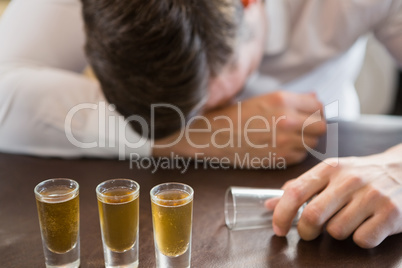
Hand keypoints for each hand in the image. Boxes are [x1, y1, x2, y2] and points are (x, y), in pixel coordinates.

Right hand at [153, 91, 325, 166]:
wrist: (215, 136)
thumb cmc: (237, 115)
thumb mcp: (264, 99)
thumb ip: (293, 99)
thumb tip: (315, 97)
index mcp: (283, 100)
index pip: (318, 106)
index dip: (316, 111)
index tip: (309, 115)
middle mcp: (287, 120)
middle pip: (321, 126)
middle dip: (314, 127)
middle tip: (302, 128)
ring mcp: (284, 141)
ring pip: (312, 143)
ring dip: (304, 141)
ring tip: (288, 137)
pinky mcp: (279, 158)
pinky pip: (300, 156)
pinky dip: (295, 153)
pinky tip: (280, 147)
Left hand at [270, 144, 401, 247]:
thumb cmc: (359, 174)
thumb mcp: (329, 173)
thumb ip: (299, 187)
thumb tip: (269, 204)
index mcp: (329, 168)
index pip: (295, 192)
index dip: (281, 214)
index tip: (278, 229)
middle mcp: (349, 180)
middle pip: (313, 216)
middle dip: (305, 231)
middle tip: (308, 233)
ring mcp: (372, 196)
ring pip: (336, 231)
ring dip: (336, 233)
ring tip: (346, 220)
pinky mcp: (391, 214)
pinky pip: (362, 240)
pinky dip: (359, 239)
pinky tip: (365, 225)